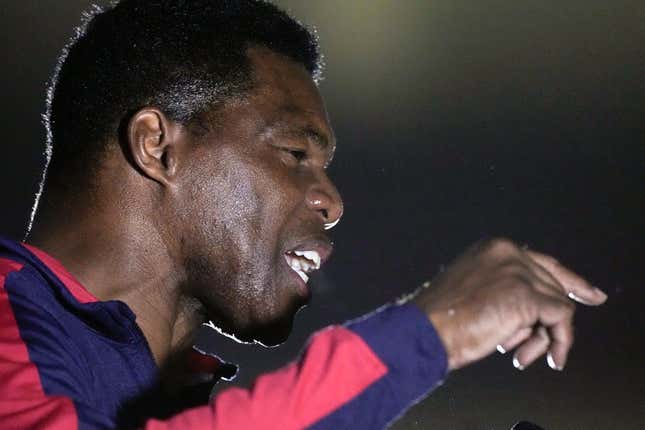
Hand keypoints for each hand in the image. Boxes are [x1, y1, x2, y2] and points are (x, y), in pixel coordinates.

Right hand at [412, 238, 606, 370]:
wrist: (424, 330)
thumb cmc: (441, 320)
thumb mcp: (474, 292)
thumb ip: (505, 289)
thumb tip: (539, 308)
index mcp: (492, 248)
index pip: (541, 262)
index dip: (567, 281)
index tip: (589, 294)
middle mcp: (507, 251)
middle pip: (553, 283)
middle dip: (554, 319)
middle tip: (556, 348)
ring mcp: (518, 270)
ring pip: (558, 302)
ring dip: (545, 335)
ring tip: (524, 355)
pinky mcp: (526, 294)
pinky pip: (561, 318)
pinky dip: (559, 340)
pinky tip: (548, 357)